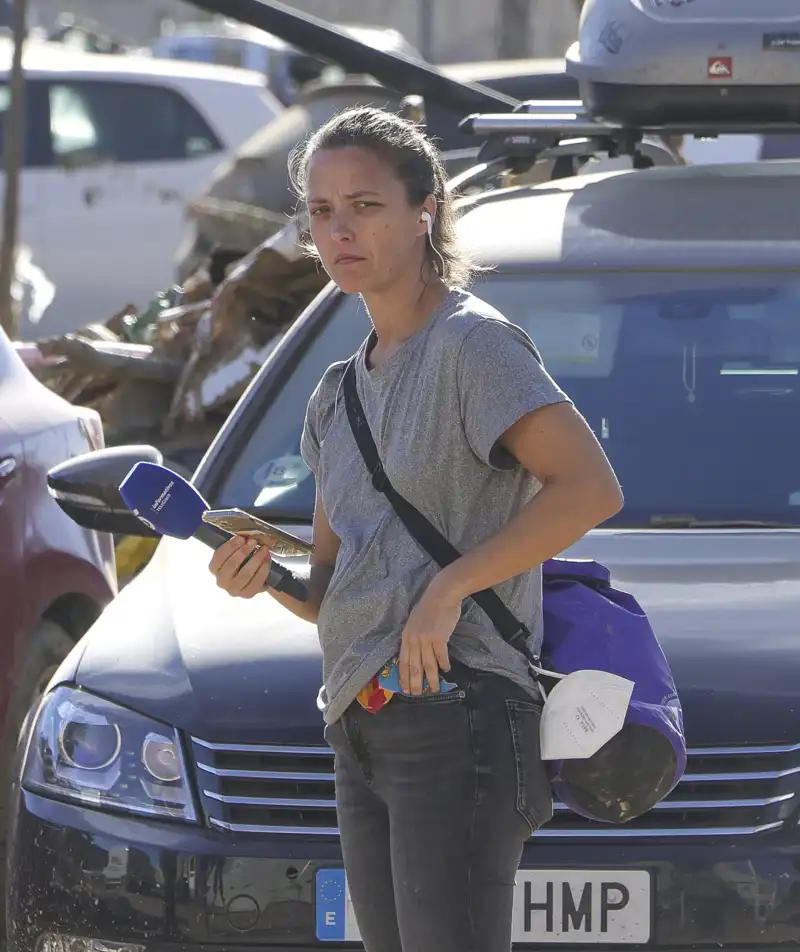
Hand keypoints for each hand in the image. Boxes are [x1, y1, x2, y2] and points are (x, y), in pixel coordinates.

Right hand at [209, 535, 271, 598]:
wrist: (254, 579)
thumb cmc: (242, 563)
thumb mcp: (236, 553)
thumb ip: (238, 545)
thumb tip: (247, 535)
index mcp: (215, 569)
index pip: (218, 557)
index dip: (230, 546)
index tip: (241, 538)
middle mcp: (222, 581)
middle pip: (231, 565)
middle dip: (244, 551)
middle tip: (253, 542)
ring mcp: (234, 590)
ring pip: (245, 574)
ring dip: (256, 559)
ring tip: (264, 549)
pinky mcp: (247, 594)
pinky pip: (256, 581)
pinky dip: (263, 569)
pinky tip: (267, 560)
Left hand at [399, 577, 462, 694]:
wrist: (441, 594)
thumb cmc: (429, 606)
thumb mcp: (414, 622)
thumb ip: (413, 637)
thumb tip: (415, 653)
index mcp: (406, 636)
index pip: (403, 661)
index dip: (404, 676)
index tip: (405, 688)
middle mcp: (414, 640)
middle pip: (413, 666)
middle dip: (415, 683)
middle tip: (417, 694)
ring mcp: (426, 639)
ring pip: (427, 665)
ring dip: (431, 679)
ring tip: (435, 689)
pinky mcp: (439, 638)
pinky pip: (441, 657)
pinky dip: (443, 664)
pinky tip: (446, 670)